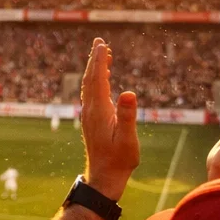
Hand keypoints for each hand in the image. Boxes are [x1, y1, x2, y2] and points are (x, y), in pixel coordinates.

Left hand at [79, 38, 138, 200]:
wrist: (104, 177)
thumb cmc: (119, 160)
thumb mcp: (128, 139)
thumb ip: (128, 116)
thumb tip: (129, 93)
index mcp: (99, 111)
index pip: (98, 80)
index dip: (100, 61)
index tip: (102, 44)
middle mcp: (91, 111)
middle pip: (91, 79)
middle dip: (95, 60)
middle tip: (99, 41)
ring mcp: (90, 116)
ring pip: (90, 87)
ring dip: (94, 69)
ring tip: (102, 54)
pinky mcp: (92, 121)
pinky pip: (92, 95)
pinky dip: (96, 82)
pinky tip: (102, 80)